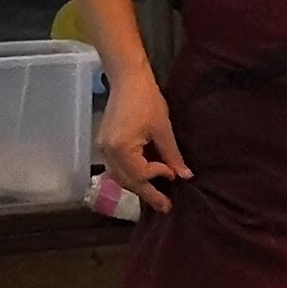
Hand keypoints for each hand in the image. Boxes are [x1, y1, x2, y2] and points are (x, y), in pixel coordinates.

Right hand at [95, 70, 187, 214]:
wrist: (128, 80)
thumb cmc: (148, 101)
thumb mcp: (163, 129)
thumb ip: (172, 155)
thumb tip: (184, 176)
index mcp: (121, 148)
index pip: (140, 174)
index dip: (158, 177)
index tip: (174, 175)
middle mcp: (108, 152)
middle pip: (127, 181)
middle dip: (147, 193)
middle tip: (166, 206)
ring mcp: (102, 149)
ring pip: (120, 177)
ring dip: (138, 186)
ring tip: (156, 195)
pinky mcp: (103, 144)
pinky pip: (116, 167)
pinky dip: (130, 175)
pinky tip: (143, 177)